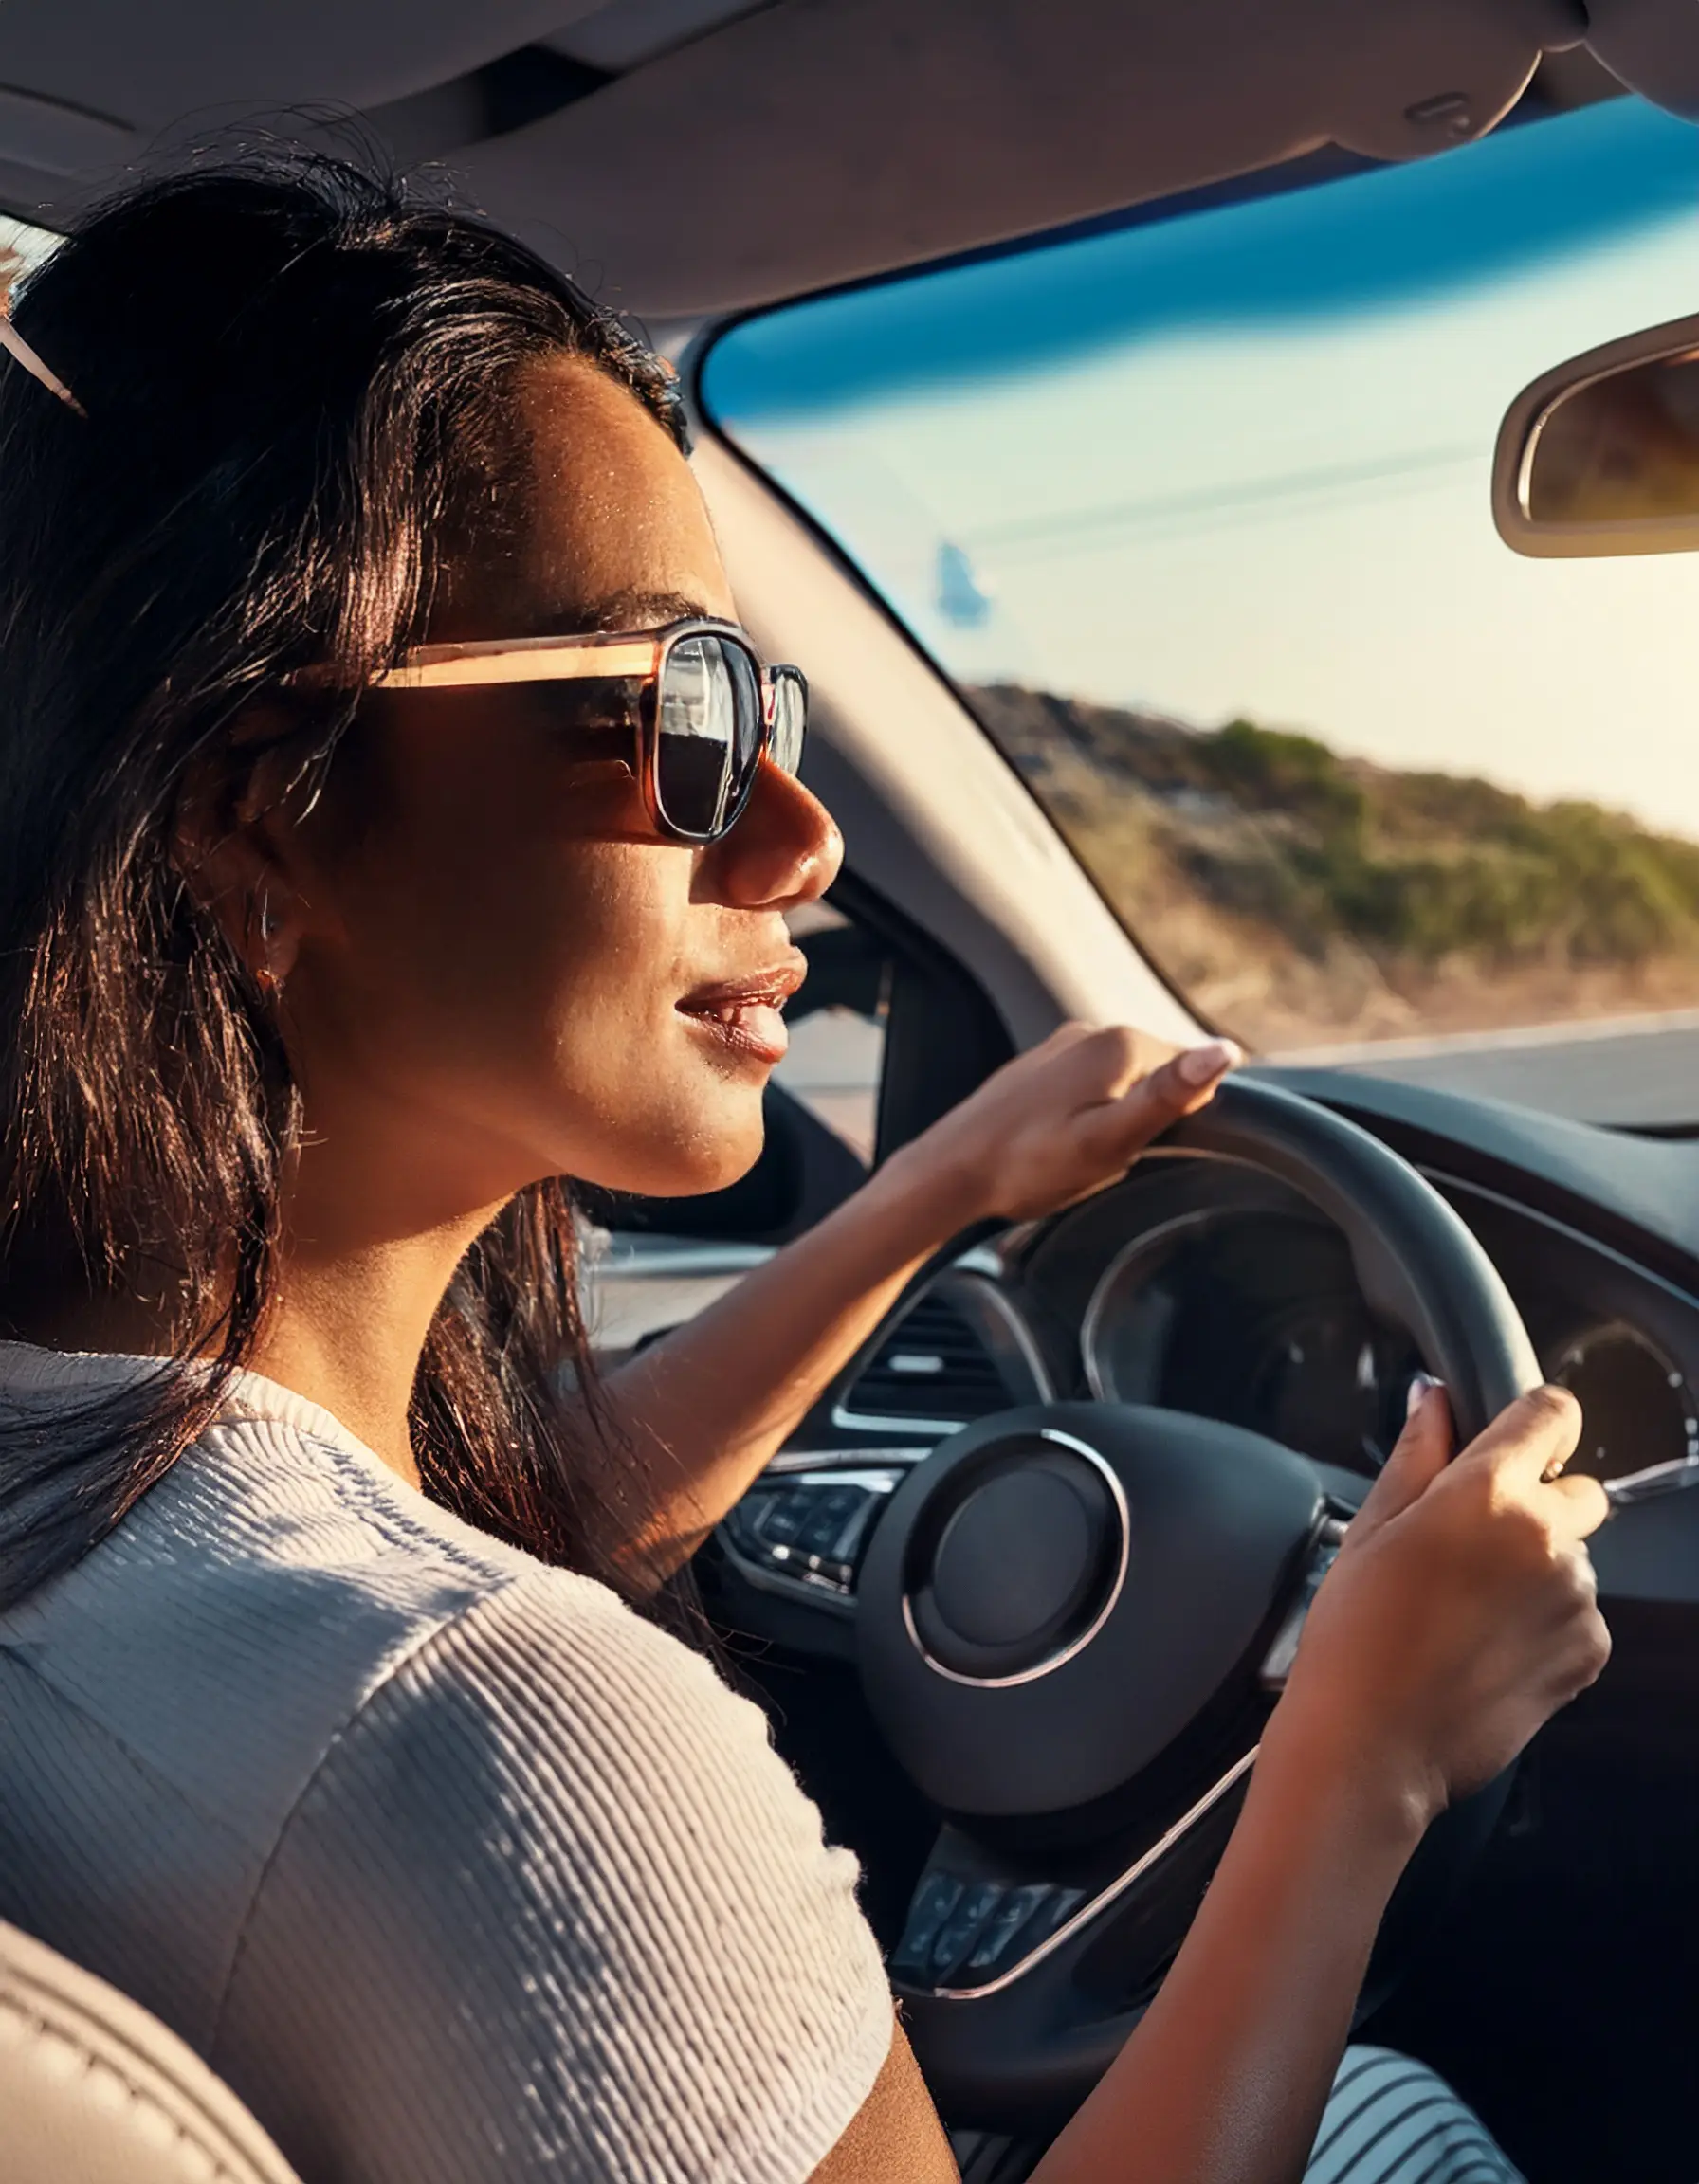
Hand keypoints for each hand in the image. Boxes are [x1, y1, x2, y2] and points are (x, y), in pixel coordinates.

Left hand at [889, 1022, 1241, 1227]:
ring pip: (1123, 1087)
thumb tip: (1226, 1050)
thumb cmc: (1029, 1165)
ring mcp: (1063, 1047)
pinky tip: (1058, 1149)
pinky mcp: (1041, 1067)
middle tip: (1106, 1161)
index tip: (1141, 1151)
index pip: (1194, 1074)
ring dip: (1116, 1123)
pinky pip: (1090, 1090)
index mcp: (1121, 1044)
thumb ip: (1168, 1096)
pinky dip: (1088, 1120)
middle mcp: (1093, 1032)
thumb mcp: (1109, 1141)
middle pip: (1158, 1079)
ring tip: (1077, 1159)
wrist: (949, 1171)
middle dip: (1147, 1122)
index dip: (1179, 1122)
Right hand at [1267, 1380, 1610, 1834]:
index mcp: (1486, 1494)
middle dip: (1537, 1503)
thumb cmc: (1355, 1639)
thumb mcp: (1368, 1531)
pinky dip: (1546, 1622)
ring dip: (1538, 1568)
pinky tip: (1485, 1645)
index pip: (1551, 1414)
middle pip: (1577, 1490)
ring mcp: (1575, 1598)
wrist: (1372, 1747)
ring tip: (1465, 1610)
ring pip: (1575, 1556)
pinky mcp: (1588, 1651)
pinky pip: (1580, 1612)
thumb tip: (1433, 1400)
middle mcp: (1545, 1538)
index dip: (1532, 1422)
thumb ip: (1416, 1455)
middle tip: (1471, 1544)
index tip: (1512, 1441)